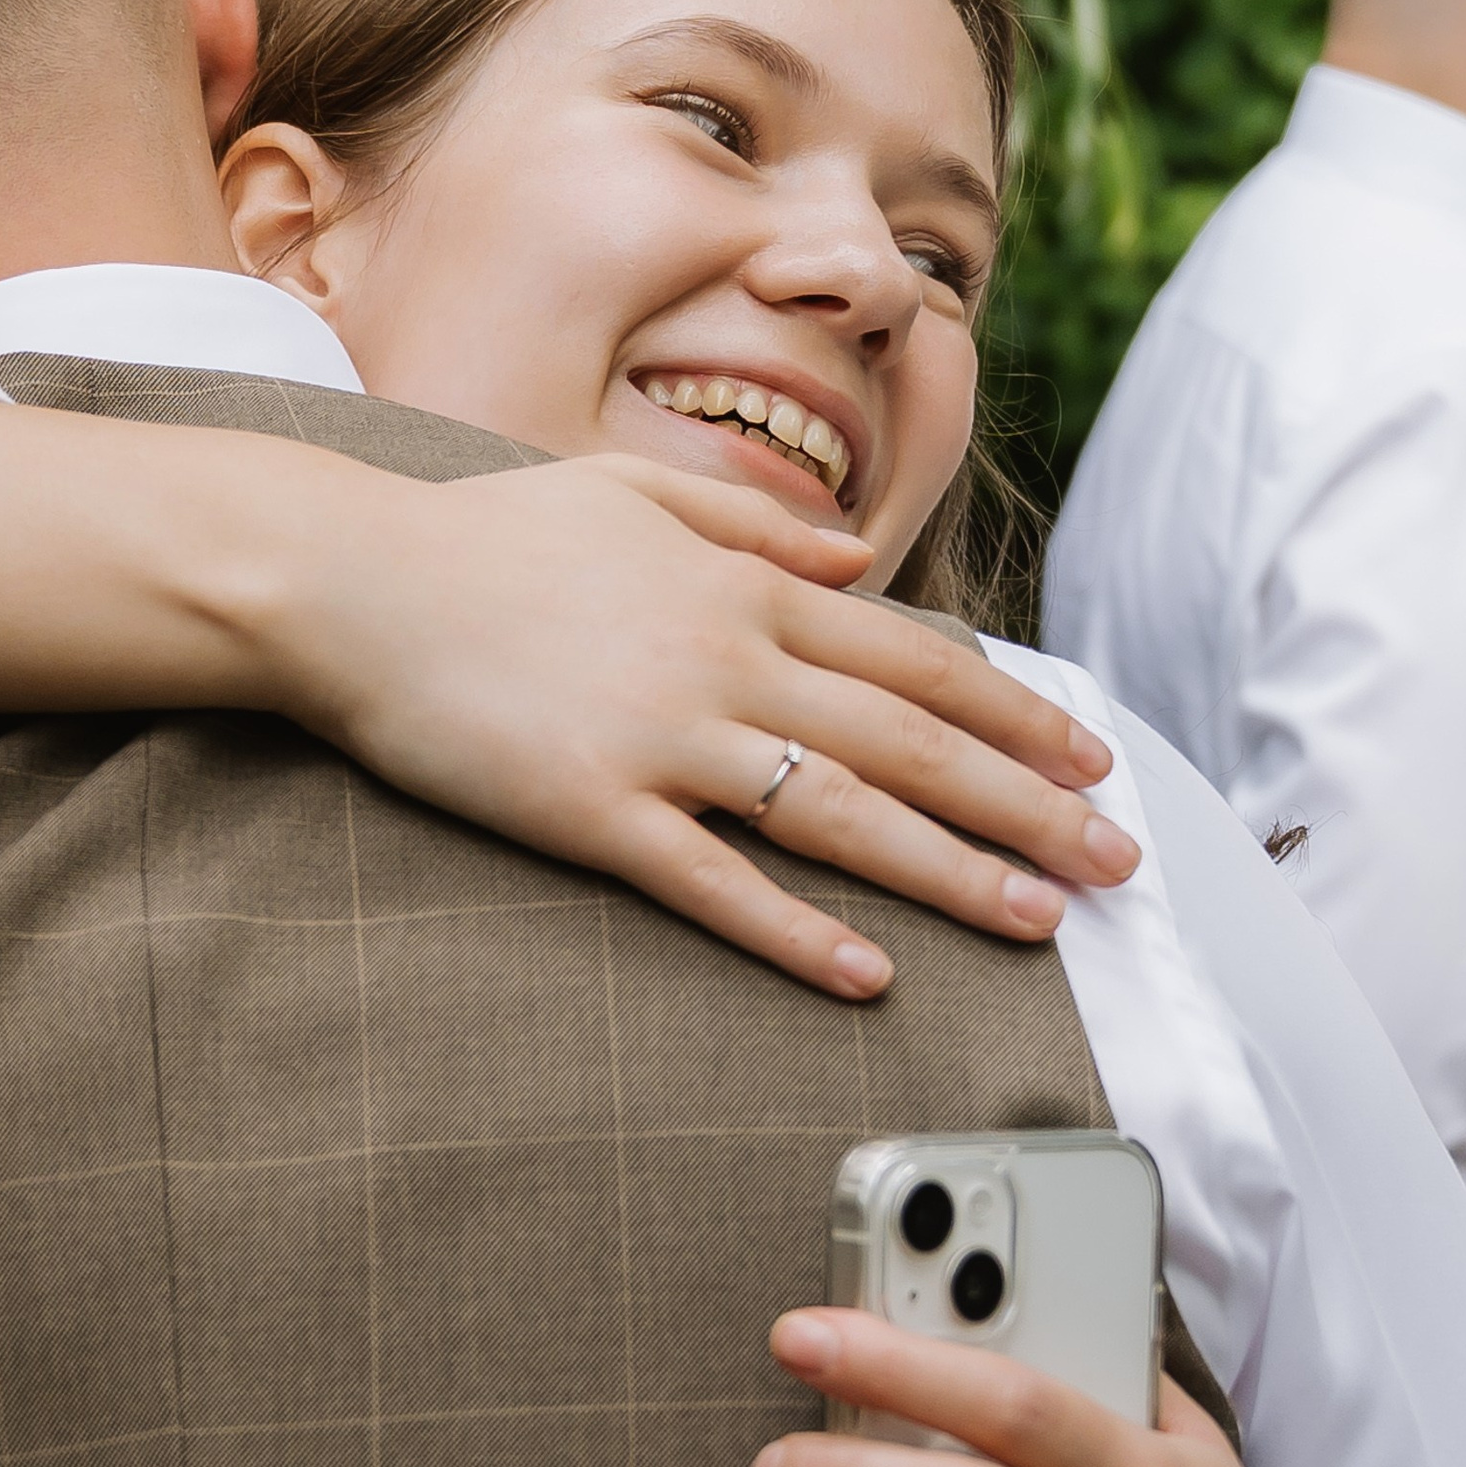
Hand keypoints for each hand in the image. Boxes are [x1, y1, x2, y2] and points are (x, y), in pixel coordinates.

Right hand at [268, 449, 1136, 999]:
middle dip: (1031, 803)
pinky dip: (796, 931)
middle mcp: (723, 657)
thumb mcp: (627, 492)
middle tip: (1119, 860)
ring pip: (841, 814)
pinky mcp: (589, 810)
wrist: (345, 581)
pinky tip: (867, 974)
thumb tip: (855, 558)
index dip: (1016, 713)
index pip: (915, 659)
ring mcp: (659, 737)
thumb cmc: (476, 538)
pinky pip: (712, 882)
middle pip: (912, 742)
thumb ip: (749, 521)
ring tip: (1039, 919)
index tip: (1091, 757)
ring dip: (953, 872)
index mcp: (741, 585)